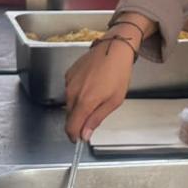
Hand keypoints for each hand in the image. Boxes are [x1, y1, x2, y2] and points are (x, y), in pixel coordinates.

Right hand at [63, 26, 140, 140]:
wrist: (114, 48)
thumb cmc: (118, 73)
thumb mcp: (114, 101)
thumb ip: (96, 119)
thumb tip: (85, 135)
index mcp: (85, 101)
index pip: (71, 127)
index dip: (74, 136)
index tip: (80, 139)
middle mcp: (73, 92)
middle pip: (70, 116)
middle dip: (78, 121)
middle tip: (93, 115)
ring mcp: (69, 82)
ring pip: (69, 103)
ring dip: (78, 106)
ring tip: (96, 96)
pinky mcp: (69, 74)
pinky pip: (70, 90)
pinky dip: (78, 92)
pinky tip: (91, 85)